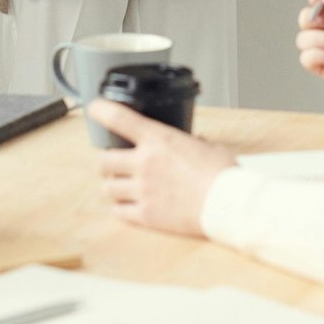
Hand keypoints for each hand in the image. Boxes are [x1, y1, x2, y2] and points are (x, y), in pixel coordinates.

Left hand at [91, 101, 234, 235]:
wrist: (229, 205)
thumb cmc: (224, 175)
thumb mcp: (208, 147)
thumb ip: (193, 143)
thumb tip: (194, 143)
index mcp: (159, 140)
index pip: (118, 118)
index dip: (101, 110)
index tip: (94, 108)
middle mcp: (144, 163)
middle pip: (102, 160)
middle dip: (104, 162)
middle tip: (112, 164)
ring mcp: (143, 190)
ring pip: (107, 188)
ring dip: (111, 186)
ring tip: (120, 186)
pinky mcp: (147, 215)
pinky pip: (118, 212)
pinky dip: (120, 208)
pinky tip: (128, 206)